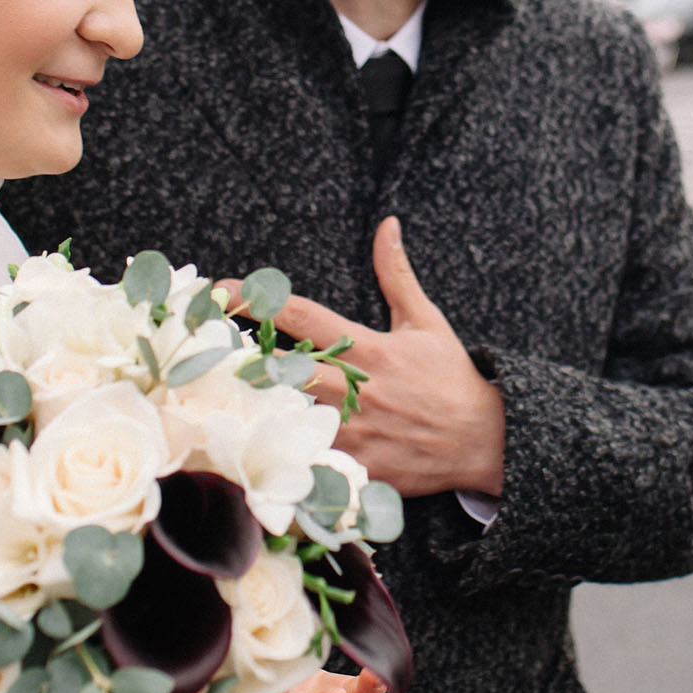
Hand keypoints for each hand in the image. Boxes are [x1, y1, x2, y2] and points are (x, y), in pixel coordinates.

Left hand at [226, 217, 504, 498]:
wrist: (486, 440)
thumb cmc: (451, 378)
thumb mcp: (426, 321)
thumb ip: (396, 274)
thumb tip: (386, 225)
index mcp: (370, 349)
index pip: (303, 316)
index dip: (259, 299)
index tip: (224, 289)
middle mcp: (357, 390)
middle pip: (282, 370)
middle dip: (243, 358)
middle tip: (207, 348)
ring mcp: (356, 432)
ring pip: (288, 418)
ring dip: (256, 405)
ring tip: (218, 395)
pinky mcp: (359, 467)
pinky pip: (310, 463)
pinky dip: (284, 454)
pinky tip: (256, 445)